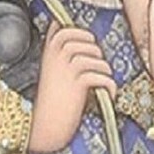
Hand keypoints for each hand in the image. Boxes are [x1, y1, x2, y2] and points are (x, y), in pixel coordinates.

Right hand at [28, 21, 116, 152]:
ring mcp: (66, 71)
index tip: (87, 41)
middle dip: (94, 49)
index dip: (79, 32)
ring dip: (104, 69)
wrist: (44, 126)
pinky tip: (109, 94)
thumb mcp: (50, 71)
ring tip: (102, 81)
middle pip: (82, 40)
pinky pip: (101, 76)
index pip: (62, 30)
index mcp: (48, 55)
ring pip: (94, 57)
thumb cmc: (52, 99)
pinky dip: (110, 85)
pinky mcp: (77, 85)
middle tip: (96, 64)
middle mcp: (55, 60)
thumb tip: (63, 28)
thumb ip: (58, 52)